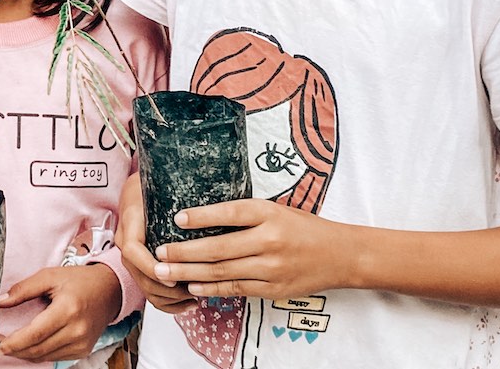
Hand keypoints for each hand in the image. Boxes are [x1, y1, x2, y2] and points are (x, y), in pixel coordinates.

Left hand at [0, 265, 119, 361]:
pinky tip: (27, 347)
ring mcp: (81, 344)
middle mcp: (76, 331)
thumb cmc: (78, 281)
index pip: (34, 334)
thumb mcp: (50, 276)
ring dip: (24, 354)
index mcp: (67, 310)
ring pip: (44, 356)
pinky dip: (38, 354)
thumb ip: (24, 289)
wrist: (110, 290)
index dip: (13, 342)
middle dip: (14, 350)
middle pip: (37, 349)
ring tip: (8, 346)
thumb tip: (1, 302)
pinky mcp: (83, 350)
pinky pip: (54, 357)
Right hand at [115, 176, 195, 313]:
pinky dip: (166, 301)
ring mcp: (131, 256)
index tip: (174, 278)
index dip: (151, 267)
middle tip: (193, 290)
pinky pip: (147, 288)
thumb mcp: (159, 188)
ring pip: (144, 287)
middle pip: (139, 275)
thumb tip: (202, 211)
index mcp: (130, 223)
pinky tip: (187, 303)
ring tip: (194, 297)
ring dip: (169, 298)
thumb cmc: (151, 188)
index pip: (132, 251)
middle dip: (167, 289)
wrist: (135, 190)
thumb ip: (172, 199)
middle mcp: (126, 242)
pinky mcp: (139, 264)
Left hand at [148, 198, 347, 300]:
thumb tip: (199, 215)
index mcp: (269, 214)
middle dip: (185, 252)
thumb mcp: (274, 209)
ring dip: (191, 274)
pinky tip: (192, 287)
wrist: (340, 255)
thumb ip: (243, 213)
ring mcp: (272, 268)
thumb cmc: (301, 226)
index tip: (177, 217)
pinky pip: (237, 289)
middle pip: (220, 248)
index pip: (230, 212)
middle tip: (158, 253)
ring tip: (165, 272)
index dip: (202, 216)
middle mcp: (270, 240)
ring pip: (224, 272)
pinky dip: (212, 288)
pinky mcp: (274, 289)